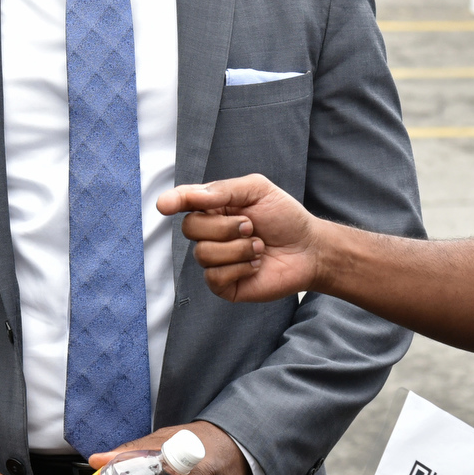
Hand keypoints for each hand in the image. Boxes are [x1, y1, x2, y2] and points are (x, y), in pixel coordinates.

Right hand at [158, 175, 323, 302]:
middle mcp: (211, 233)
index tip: (165, 205)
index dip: (172, 202)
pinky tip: (256, 264)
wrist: (309, 249)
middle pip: (190, 228)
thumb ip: (223, 190)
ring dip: (238, 249)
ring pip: (203, 254)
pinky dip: (240, 268)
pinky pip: (214, 277)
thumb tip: (190, 196)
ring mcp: (216, 260)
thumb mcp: (257, 190)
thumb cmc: (285, 217)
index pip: (184, 202)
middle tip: (250, 226)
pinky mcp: (224, 285)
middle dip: (224, 226)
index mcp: (215, 207)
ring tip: (259, 247)